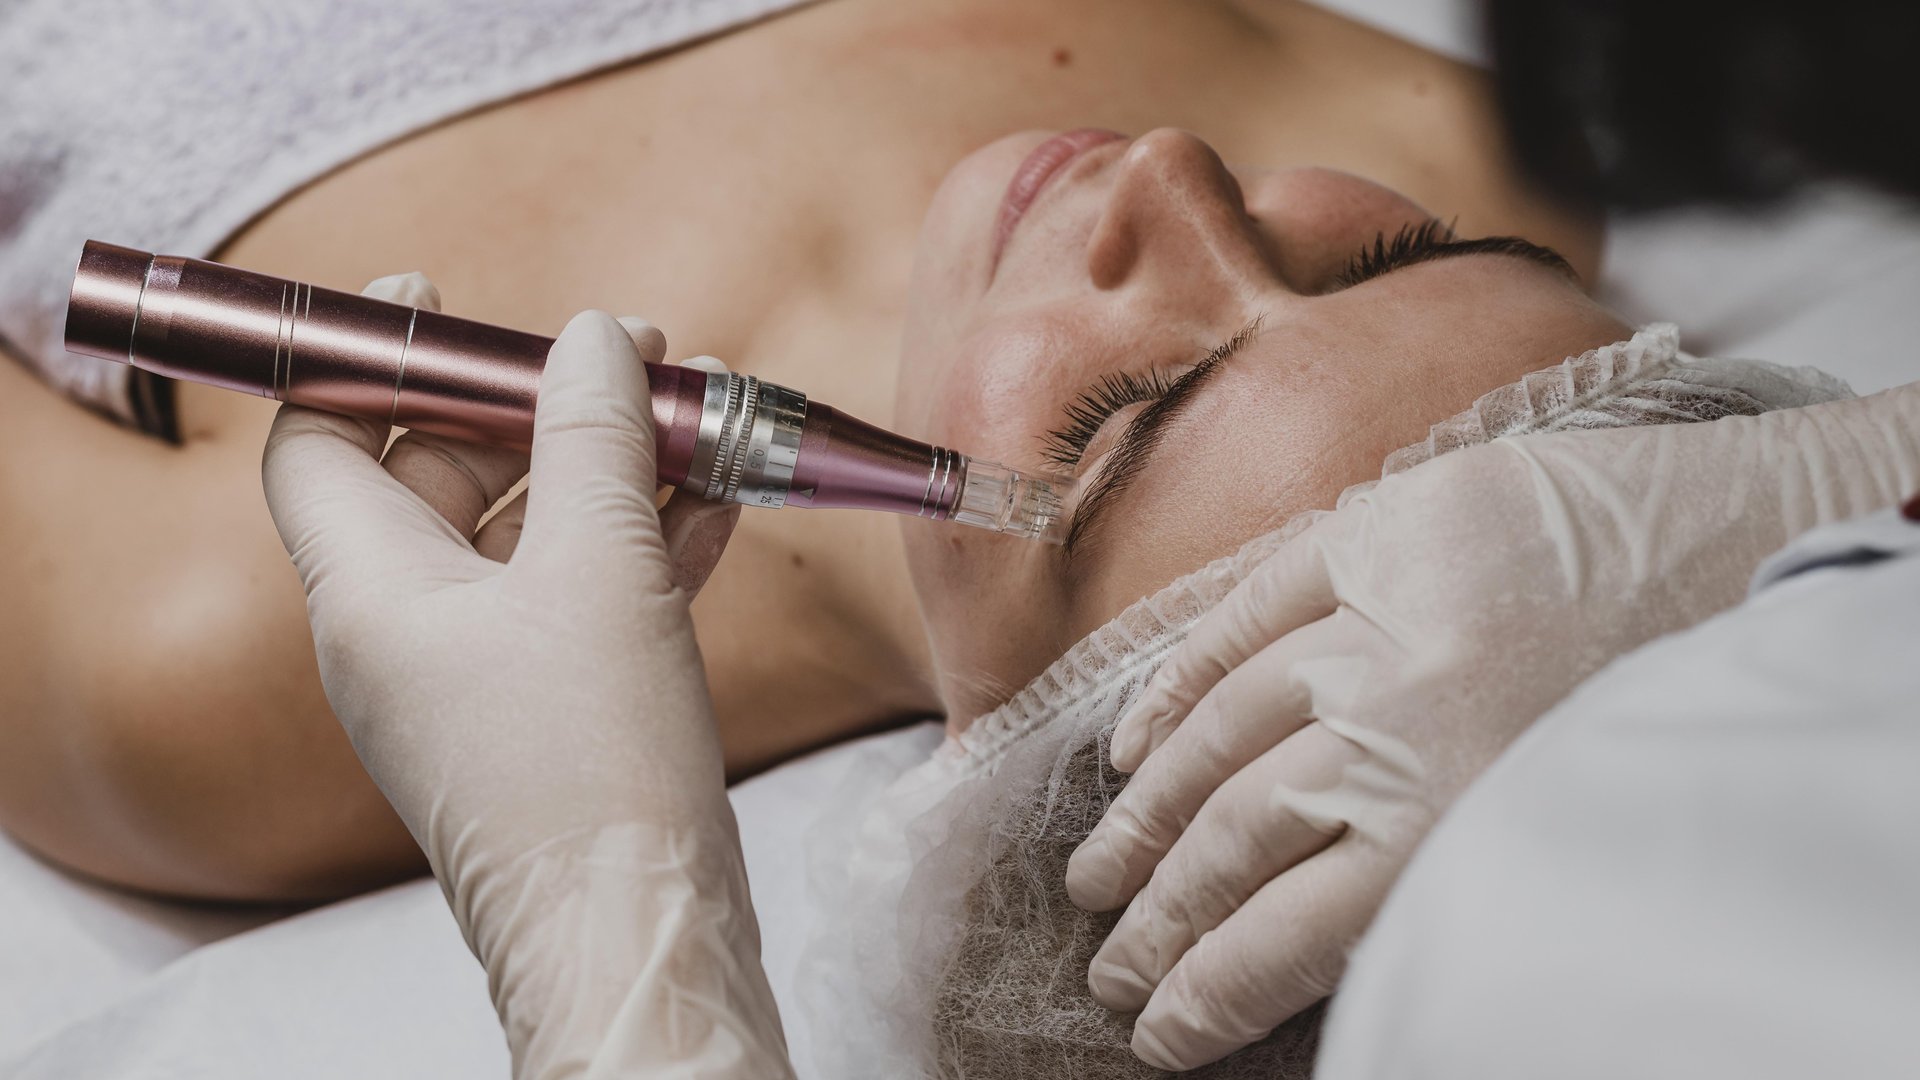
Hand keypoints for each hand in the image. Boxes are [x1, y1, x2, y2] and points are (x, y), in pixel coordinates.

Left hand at [262, 275, 789, 1078]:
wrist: (638, 931)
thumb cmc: (590, 758)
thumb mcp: (599, 569)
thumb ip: (597, 437)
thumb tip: (599, 334)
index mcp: (371, 590)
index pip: (322, 441)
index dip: (371, 357)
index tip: (438, 293)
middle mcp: (407, 629)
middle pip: (446, 473)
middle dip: (543, 406)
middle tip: (636, 353)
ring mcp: (481, 674)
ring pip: (533, 535)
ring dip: (614, 469)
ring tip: (704, 412)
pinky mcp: (554, 710)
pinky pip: (585, 596)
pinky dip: (644, 542)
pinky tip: (720, 499)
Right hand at [1063, 384, 1919, 1070]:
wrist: (1768, 542)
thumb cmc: (1681, 703)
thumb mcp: (1567, 831)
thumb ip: (1436, 878)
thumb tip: (1312, 954)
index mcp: (1459, 823)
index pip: (1280, 938)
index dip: (1201, 996)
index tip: (1153, 1034)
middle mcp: (1400, 727)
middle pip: (1232, 843)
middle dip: (1154, 921)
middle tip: (1106, 968)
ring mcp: (1379, 619)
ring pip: (1219, 737)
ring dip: (1144, 819)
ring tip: (1096, 877)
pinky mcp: (1381, 532)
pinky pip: (1243, 612)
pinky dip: (1177, 684)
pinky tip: (1132, 747)